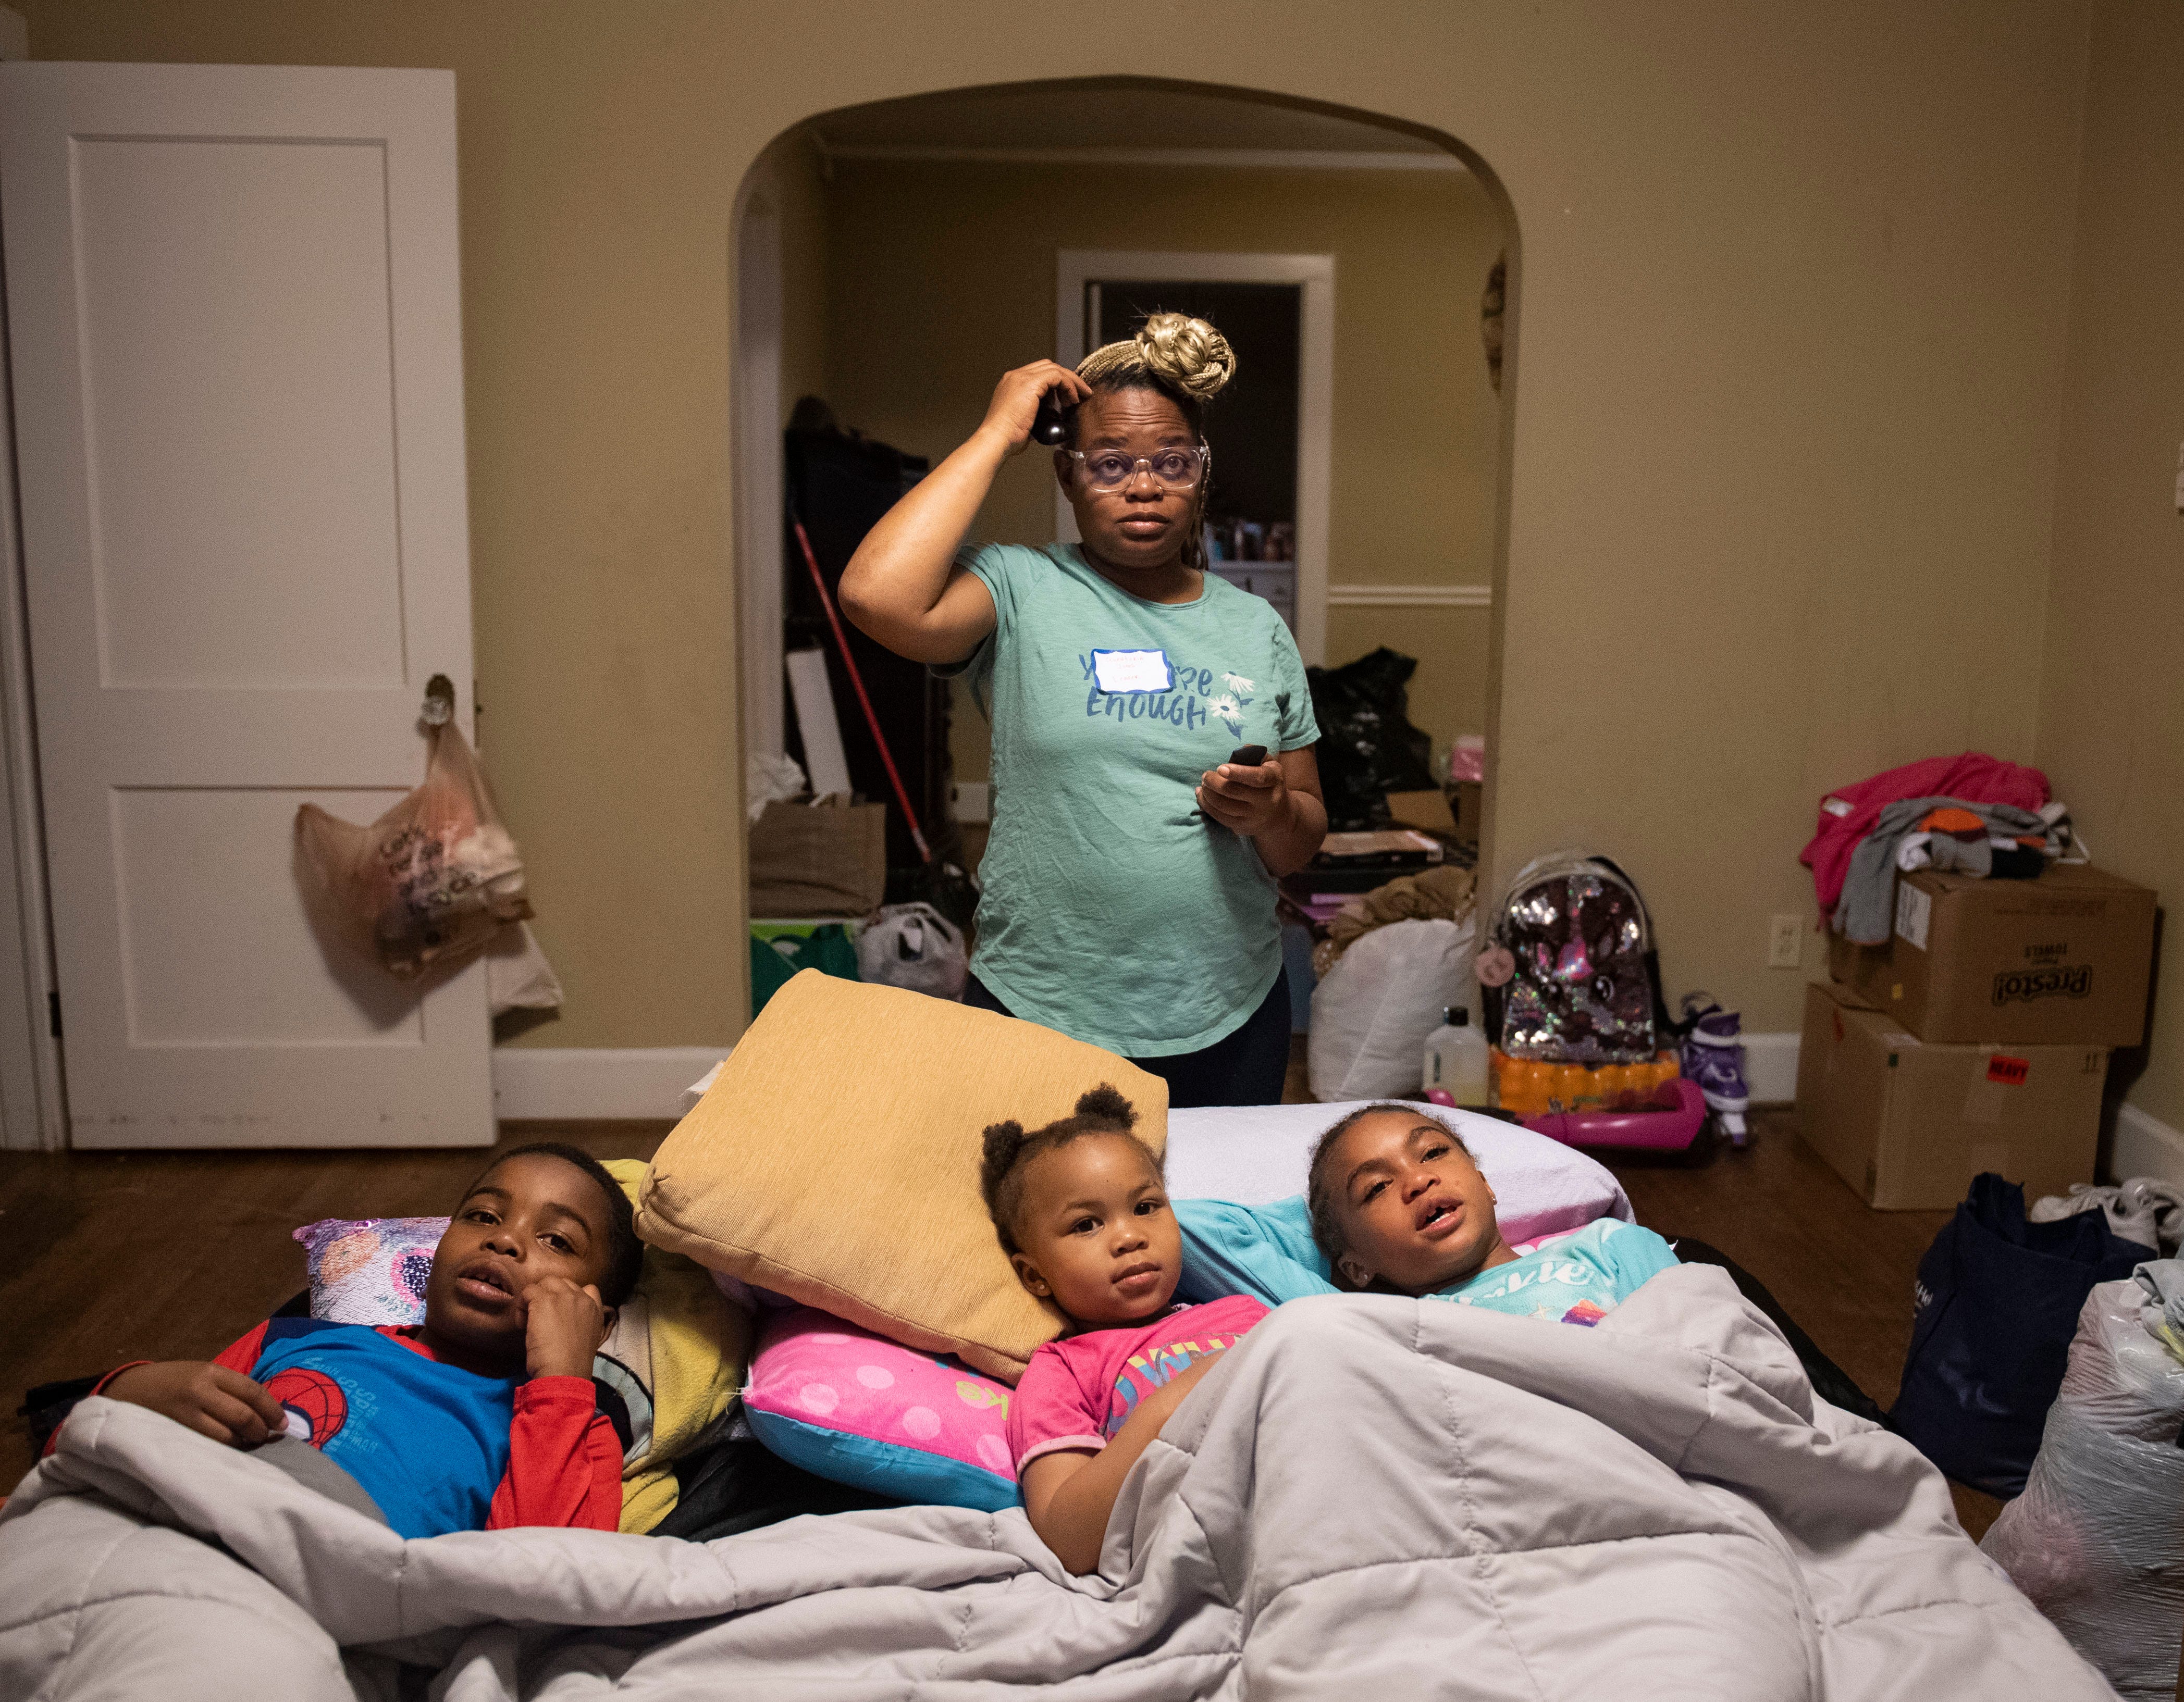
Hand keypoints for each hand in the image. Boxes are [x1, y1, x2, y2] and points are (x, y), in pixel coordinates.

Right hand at [103, 1360, 286, 1448]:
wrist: (125, 1390)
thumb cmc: (170, 1382)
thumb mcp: (200, 1374)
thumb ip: (227, 1389)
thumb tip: (263, 1411)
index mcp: (210, 1372)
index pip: (252, 1391)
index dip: (272, 1410)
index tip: (283, 1424)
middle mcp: (199, 1391)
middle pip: (242, 1416)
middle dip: (261, 1430)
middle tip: (267, 1437)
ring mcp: (184, 1415)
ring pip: (226, 1436)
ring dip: (243, 1444)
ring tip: (249, 1445)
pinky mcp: (172, 1434)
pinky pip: (206, 1446)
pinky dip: (222, 1450)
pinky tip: (228, 1451)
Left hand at [523, 1276, 608, 1379]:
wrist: (564, 1372)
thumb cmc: (572, 1365)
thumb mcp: (586, 1339)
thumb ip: (580, 1323)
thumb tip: (562, 1322)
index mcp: (595, 1309)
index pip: (588, 1289)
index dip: (569, 1298)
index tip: (560, 1314)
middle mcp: (582, 1298)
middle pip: (562, 1283)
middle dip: (550, 1296)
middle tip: (541, 1318)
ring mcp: (564, 1297)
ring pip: (545, 1283)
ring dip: (536, 1298)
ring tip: (529, 1319)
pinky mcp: (544, 1300)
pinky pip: (528, 1291)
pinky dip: (521, 1305)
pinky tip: (522, 1323)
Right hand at [976, 360, 1089, 454]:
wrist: (996, 439)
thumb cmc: (1007, 437)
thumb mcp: (1024, 421)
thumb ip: (1036, 414)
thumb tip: (1051, 418)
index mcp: (1011, 383)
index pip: (1039, 374)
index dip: (1057, 383)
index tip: (1068, 397)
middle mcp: (1015, 376)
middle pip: (1048, 367)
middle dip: (1066, 379)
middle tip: (1079, 394)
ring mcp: (1022, 377)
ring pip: (1055, 369)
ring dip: (1071, 382)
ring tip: (1079, 397)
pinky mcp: (1031, 383)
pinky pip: (1057, 376)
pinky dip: (1069, 386)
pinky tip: (1072, 400)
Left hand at [1197, 757, 1290, 836]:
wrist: (1278, 814)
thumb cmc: (1268, 783)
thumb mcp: (1269, 764)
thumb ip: (1255, 754)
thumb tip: (1239, 752)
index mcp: (1273, 780)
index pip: (1257, 777)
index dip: (1238, 773)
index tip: (1220, 768)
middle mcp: (1266, 801)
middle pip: (1234, 792)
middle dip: (1214, 782)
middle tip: (1205, 775)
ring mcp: (1254, 817)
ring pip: (1224, 806)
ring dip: (1208, 793)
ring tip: (1203, 784)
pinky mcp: (1243, 827)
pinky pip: (1219, 817)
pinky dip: (1206, 805)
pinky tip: (1201, 795)